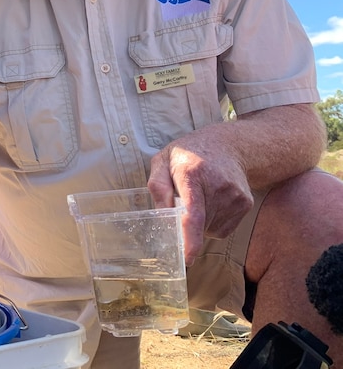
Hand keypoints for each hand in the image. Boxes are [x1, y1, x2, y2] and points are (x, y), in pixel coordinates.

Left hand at [147, 139, 252, 264]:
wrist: (228, 145)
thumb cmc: (190, 154)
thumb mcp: (163, 160)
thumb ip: (157, 186)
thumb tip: (161, 214)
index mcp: (192, 174)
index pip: (193, 213)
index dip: (190, 239)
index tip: (188, 258)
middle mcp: (218, 187)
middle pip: (198, 225)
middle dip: (186, 223)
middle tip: (187, 198)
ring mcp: (235, 197)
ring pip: (210, 229)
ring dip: (201, 222)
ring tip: (202, 196)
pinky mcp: (245, 205)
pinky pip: (223, 228)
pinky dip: (213, 222)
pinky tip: (213, 201)